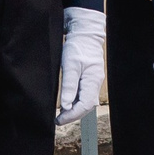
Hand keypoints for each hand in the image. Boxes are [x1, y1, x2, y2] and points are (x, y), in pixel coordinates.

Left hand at [58, 6, 105, 125]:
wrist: (84, 34)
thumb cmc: (77, 47)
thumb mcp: (69, 65)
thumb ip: (68, 86)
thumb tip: (66, 106)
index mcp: (92, 81)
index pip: (84, 105)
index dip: (72, 115)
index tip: (59, 120)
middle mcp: (95, 83)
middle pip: (86, 106)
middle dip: (73, 115)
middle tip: (58, 120)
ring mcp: (93, 81)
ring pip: (86, 102)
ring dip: (74, 110)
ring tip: (61, 115)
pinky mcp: (89, 79)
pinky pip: (84, 95)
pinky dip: (76, 102)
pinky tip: (67, 104)